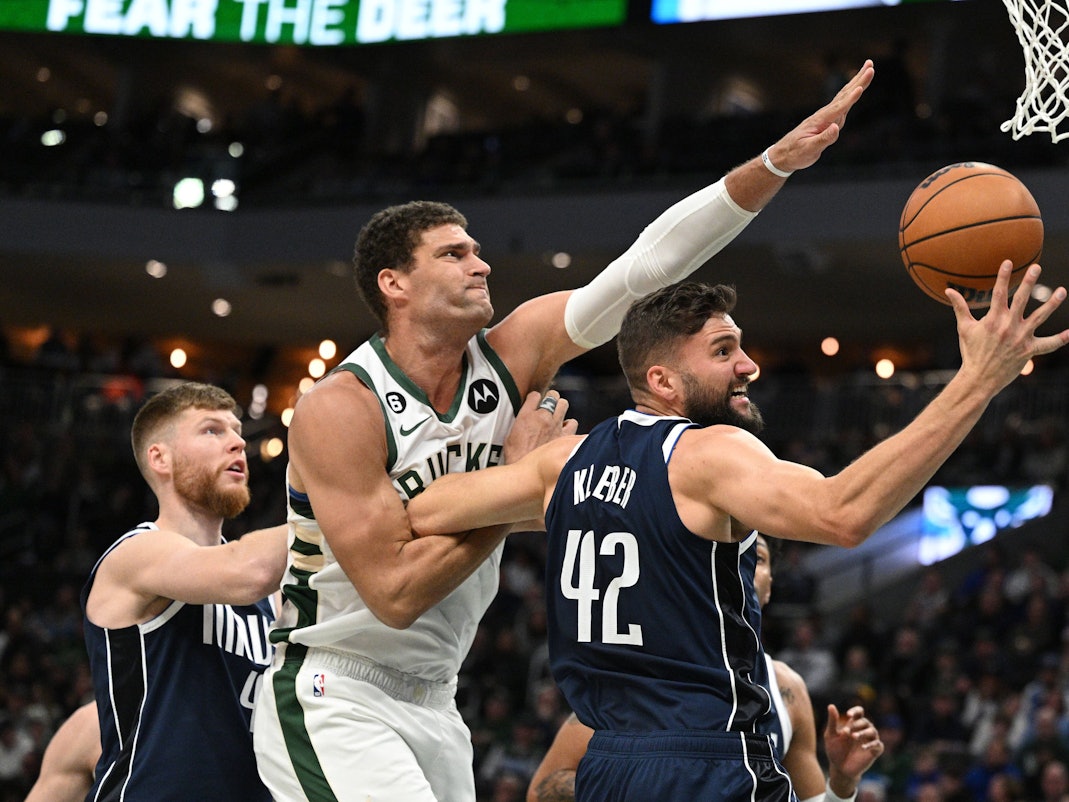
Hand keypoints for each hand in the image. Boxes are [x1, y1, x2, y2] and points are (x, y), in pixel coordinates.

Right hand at [502, 390, 577, 463]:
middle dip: (551, 399)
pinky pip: (573, 423)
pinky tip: (565, 428)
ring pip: (564, 405)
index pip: (535, 395)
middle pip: (552, 396)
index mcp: (527, 416)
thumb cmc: (517, 457)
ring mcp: (555, 425)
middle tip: (550, 404)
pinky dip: (569, 425)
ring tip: (558, 414)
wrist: (529, 471)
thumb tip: (523, 422)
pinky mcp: (564, 436)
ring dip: (561, 408)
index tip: (536, 401)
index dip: (536, 398)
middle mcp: (542, 417)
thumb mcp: (510, 437)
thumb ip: (520, 424)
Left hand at [767, 59, 873, 171]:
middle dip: (858, 80)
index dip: (850, 99)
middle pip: (844, 94)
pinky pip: (843, 103)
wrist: (784, 154)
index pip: (838, 108)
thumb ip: (823, 139)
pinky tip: (857, 87)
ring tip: (869, 68)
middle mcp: (825, 114)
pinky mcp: (828, 120)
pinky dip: (851, 93)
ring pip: (845, 95)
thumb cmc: (796, 153)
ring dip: (857, 81)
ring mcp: (827, 116)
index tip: (860, 88)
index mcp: (821, 121)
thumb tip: (836, 128)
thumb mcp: (809, 149)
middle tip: (871, 65)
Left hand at [824, 704, 884, 792]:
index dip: (856, 710)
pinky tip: (862, 747)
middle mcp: (863, 730)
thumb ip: (832, 722)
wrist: (839, 768)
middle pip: (865, 721)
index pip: (859, 712)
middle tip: (848, 732)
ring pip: (873, 731)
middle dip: (857, 724)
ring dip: (864, 732)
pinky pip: (878, 745)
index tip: (848, 714)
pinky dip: (872, 744)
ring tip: (854, 737)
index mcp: (853, 724)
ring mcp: (870, 741)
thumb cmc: (835, 750)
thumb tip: (831, 705)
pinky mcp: (874, 751)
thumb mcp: (830, 736)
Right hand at [950, 261, 1068, 395]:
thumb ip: (960, 307)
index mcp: (992, 320)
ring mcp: (1020, 338)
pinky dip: (1060, 339)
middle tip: (1037, 267)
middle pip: (1021, 300)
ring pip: (1040, 317)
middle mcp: (1008, 326)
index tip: (1008, 262)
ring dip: (1052, 303)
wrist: (979, 378)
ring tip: (1062, 290)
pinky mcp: (1029, 351)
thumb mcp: (964, 328)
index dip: (1003, 276)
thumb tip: (949, 291)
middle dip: (1029, 282)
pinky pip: (1048, 344)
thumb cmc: (971, 352)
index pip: (998, 293)